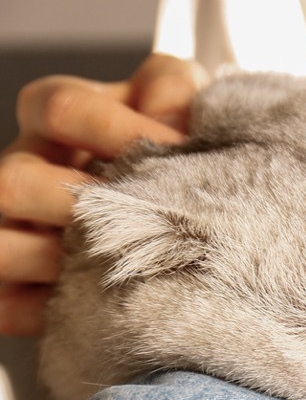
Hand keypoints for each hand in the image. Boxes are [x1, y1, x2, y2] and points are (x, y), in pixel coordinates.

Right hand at [0, 53, 206, 334]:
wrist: (192, 204)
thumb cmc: (178, 142)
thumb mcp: (183, 103)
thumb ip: (172, 90)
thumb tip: (166, 110)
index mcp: (59, 117)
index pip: (60, 108)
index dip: (118, 129)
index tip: (175, 150)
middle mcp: (27, 170)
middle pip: (13, 182)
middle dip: (80, 206)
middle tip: (138, 223)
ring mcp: (16, 229)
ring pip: (0, 247)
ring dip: (62, 261)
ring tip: (118, 266)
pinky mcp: (20, 287)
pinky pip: (10, 305)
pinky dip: (50, 309)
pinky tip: (100, 308)